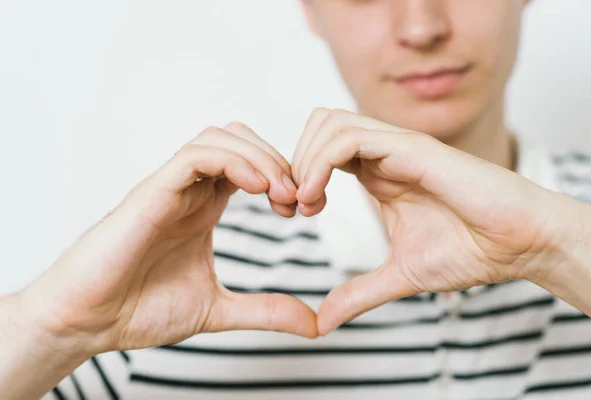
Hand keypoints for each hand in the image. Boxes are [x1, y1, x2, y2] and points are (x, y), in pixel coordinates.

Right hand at [18, 122, 316, 357]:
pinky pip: (195, 156)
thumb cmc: (140, 310)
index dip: (285, 177)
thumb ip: (266, 311)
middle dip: (279, 160)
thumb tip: (314, 324)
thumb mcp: (219, 309)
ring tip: (281, 193)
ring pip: (220, 137)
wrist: (87, 323)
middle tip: (298, 199)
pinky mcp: (151, 193)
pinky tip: (257, 187)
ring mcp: (169, 188)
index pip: (252, 165)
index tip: (305, 210)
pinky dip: (233, 161)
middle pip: (241, 139)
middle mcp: (189, 190)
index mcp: (204, 207)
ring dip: (261, 157)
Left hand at [293, 108, 577, 334]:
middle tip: (293, 206)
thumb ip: (358, 293)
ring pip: (329, 122)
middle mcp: (384, 153)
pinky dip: (321, 161)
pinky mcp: (412, 148)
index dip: (298, 176)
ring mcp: (397, 146)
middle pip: (319, 126)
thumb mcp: (399, 276)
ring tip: (306, 202)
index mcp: (378, 173)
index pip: (321, 150)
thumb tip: (322, 322)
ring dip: (304, 159)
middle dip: (294, 161)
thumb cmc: (471, 251)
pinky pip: (350, 137)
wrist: (520, 244)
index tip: (294, 213)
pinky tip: (318, 197)